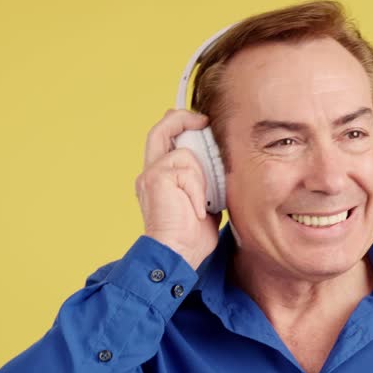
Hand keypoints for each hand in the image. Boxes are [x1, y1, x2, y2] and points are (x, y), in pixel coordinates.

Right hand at [135, 109, 221, 269]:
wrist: (177, 254)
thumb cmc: (192, 237)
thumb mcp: (204, 201)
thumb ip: (206, 181)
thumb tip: (222, 166)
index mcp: (160, 176)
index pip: (165, 140)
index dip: (180, 124)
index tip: (202, 123)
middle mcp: (150, 172)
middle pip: (161, 129)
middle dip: (182, 119)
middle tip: (203, 121)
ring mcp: (151, 174)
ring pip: (184, 153)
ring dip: (202, 175)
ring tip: (205, 201)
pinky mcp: (155, 178)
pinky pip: (187, 169)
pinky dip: (199, 189)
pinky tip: (198, 210)